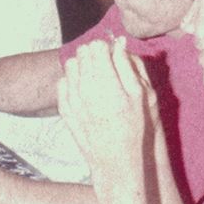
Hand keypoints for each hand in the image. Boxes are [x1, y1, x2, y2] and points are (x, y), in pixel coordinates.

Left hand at [58, 38, 157, 172]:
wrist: (115, 159)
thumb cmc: (133, 128)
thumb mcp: (140, 96)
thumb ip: (128, 66)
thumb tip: (118, 44)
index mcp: (107, 83)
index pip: (98, 46)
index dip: (107, 48)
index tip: (113, 56)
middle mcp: (86, 88)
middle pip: (83, 52)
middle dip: (94, 54)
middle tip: (106, 66)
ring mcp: (72, 99)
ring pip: (71, 64)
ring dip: (82, 65)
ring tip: (96, 78)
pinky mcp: (65, 108)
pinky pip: (63, 82)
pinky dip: (73, 81)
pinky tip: (85, 90)